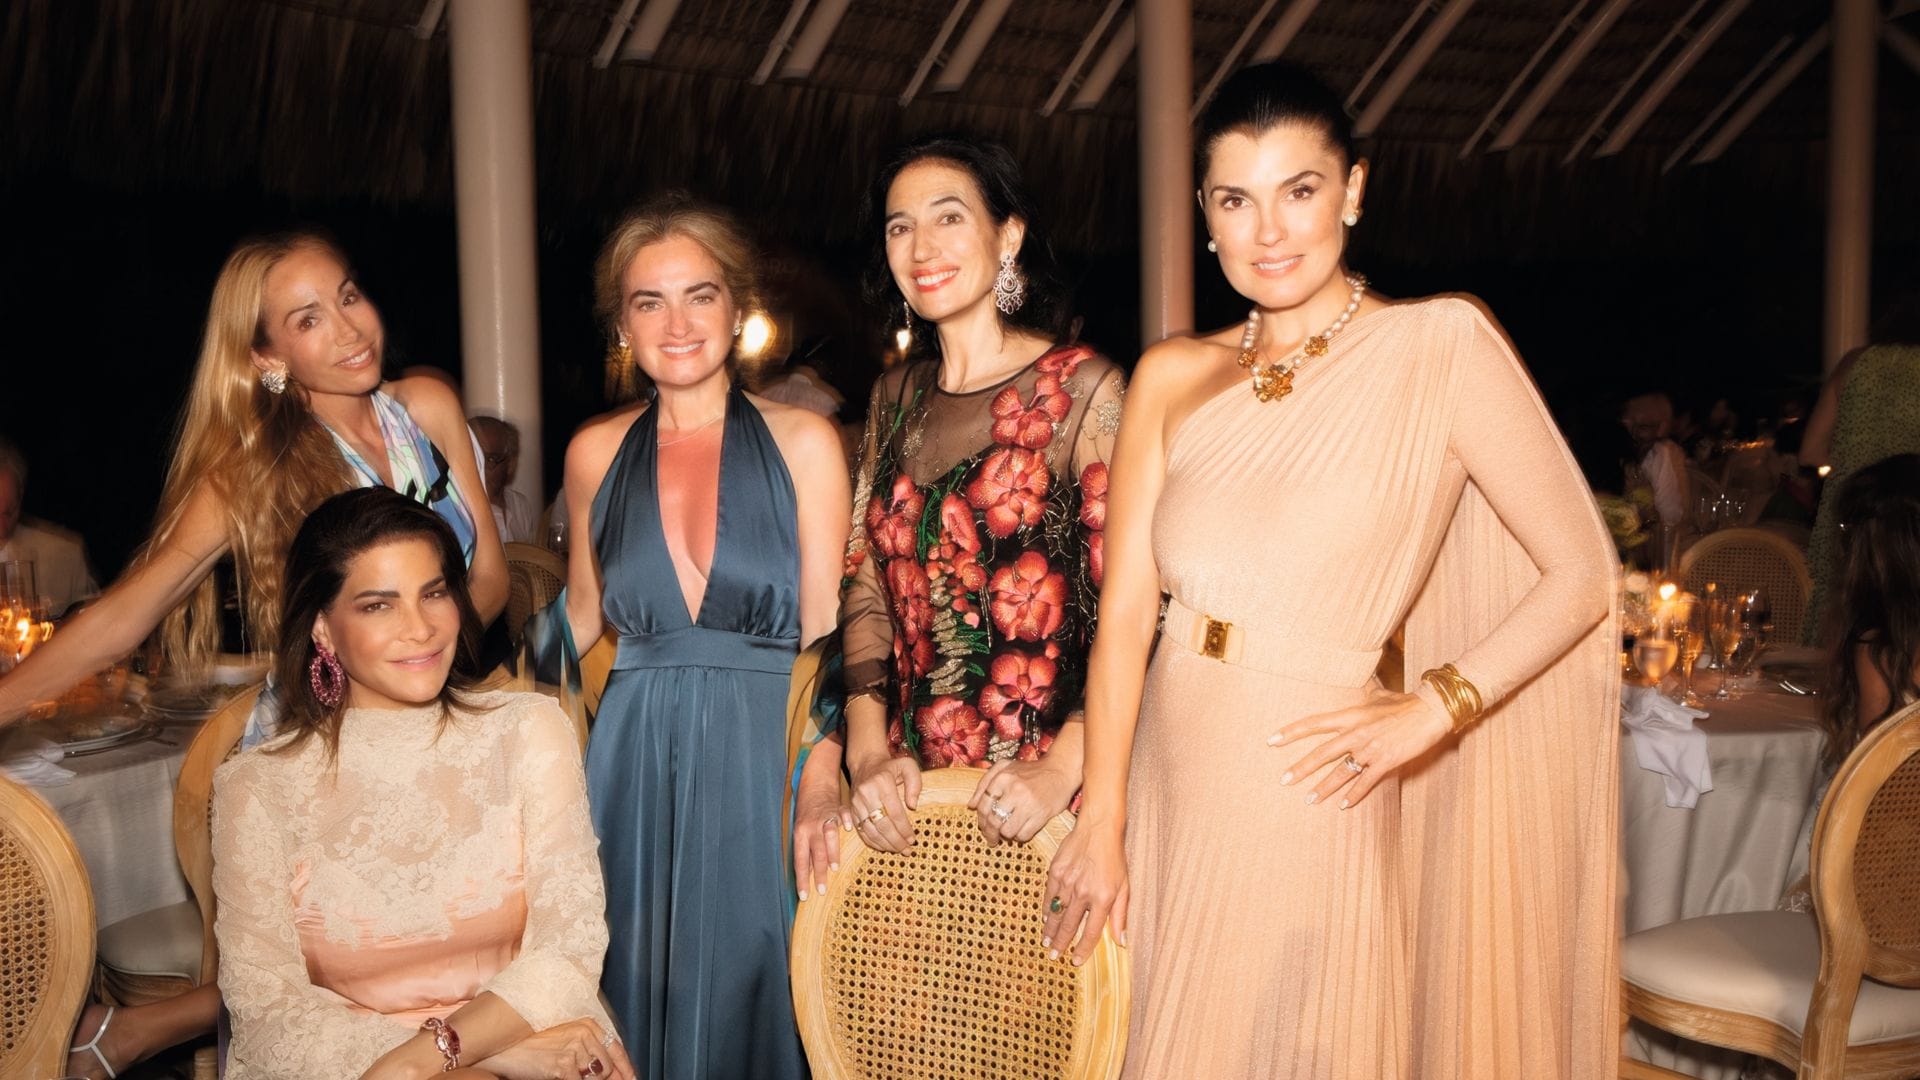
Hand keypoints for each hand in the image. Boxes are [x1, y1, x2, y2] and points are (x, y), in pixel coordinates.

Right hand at [477, 1019, 633, 1079]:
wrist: (502, 1048)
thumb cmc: (532, 1045)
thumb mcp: (564, 1039)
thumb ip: (588, 1050)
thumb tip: (612, 1072)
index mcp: (587, 1024)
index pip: (616, 1048)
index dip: (626, 1068)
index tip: (632, 1079)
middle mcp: (584, 1033)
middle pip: (607, 1068)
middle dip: (602, 1079)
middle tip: (581, 1076)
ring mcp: (574, 1049)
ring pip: (596, 1078)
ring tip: (561, 1071)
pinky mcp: (563, 1066)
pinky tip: (556, 1075)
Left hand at [793, 784, 850, 899]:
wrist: (815, 783)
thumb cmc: (807, 811)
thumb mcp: (801, 830)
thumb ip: (806, 849)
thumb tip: (808, 874)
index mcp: (800, 834)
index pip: (800, 861)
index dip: (802, 879)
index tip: (804, 896)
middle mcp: (811, 827)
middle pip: (814, 853)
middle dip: (818, 873)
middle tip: (822, 890)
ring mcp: (825, 817)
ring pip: (828, 836)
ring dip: (831, 853)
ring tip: (834, 868)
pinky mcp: (839, 808)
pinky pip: (843, 815)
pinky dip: (847, 821)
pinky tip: (850, 829)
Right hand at [847, 752, 920, 852]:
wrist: (866, 764)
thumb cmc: (890, 767)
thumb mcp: (908, 766)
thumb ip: (915, 784)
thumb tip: (913, 806)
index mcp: (882, 782)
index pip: (895, 812)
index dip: (904, 829)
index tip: (913, 839)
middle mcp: (866, 793)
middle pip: (882, 824)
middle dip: (896, 841)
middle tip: (907, 850)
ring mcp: (856, 803)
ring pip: (870, 830)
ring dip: (885, 844)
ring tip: (898, 851)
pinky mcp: (851, 810)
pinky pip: (861, 830)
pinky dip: (873, 842)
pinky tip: (884, 847)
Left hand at [966, 759, 1076, 845]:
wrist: (1060, 771)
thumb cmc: (1029, 771)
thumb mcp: (1004, 768)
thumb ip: (985, 783)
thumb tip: (971, 805)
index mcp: (1003, 777)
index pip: (983, 806)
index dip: (981, 819)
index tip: (983, 826)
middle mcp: (1014, 790)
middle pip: (993, 821)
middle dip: (990, 833)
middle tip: (991, 838)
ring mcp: (1029, 803)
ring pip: (1007, 831)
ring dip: (1006, 835)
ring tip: (1008, 832)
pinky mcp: (1041, 815)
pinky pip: (1024, 835)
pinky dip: (1020, 836)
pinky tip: (1021, 830)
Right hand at [1040, 820, 1127, 965]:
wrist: (1098, 828)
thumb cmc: (1114, 858)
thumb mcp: (1124, 887)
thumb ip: (1121, 916)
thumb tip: (1121, 941)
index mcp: (1102, 898)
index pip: (1090, 932)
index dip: (1082, 950)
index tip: (1075, 961)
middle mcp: (1083, 893)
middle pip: (1069, 926)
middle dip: (1061, 944)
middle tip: (1054, 956)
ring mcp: (1067, 882)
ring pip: (1055, 913)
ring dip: (1050, 930)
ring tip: (1046, 942)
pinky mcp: (1055, 871)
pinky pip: (1048, 896)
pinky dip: (1045, 909)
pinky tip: (1044, 918)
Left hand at [1268, 688, 1450, 808]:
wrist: (1431, 711)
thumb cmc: (1405, 703)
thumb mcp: (1379, 695)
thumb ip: (1365, 695)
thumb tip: (1361, 685)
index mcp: (1351, 715)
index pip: (1314, 723)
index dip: (1291, 732)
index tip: (1272, 740)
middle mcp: (1356, 732)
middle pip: (1322, 753)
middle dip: (1301, 768)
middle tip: (1284, 780)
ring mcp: (1370, 749)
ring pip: (1341, 772)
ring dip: (1324, 787)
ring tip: (1309, 799)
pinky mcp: (1386, 762)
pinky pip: (1366, 782)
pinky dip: (1354, 795)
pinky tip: (1343, 805)